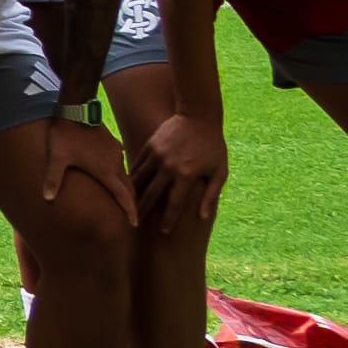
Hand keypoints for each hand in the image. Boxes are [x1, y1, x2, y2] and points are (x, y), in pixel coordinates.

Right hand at [126, 100, 227, 227]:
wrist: (199, 116)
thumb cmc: (214, 146)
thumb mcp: (220, 172)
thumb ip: (211, 195)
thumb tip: (203, 217)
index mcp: (187, 175)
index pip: (175, 203)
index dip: (169, 219)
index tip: (163, 232)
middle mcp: (169, 167)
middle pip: (152, 194)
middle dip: (144, 210)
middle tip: (137, 224)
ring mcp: (158, 155)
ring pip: (141, 179)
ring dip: (134, 194)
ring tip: (128, 206)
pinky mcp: (150, 146)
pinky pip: (138, 164)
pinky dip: (133, 176)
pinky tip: (128, 185)